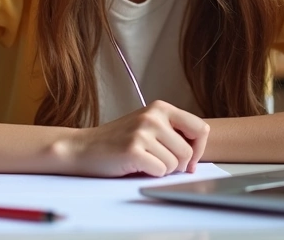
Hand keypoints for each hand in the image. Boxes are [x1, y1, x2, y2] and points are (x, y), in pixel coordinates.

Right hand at [56, 100, 208, 176]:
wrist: (83, 148)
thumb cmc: (117, 141)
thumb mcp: (147, 126)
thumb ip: (172, 132)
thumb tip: (197, 154)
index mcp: (161, 108)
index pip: (200, 128)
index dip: (198, 149)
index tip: (188, 159)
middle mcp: (153, 116)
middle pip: (188, 151)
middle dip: (178, 165)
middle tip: (160, 163)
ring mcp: (142, 132)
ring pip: (175, 164)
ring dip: (163, 170)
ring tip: (145, 162)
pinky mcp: (133, 150)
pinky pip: (160, 171)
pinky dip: (151, 175)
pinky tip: (137, 166)